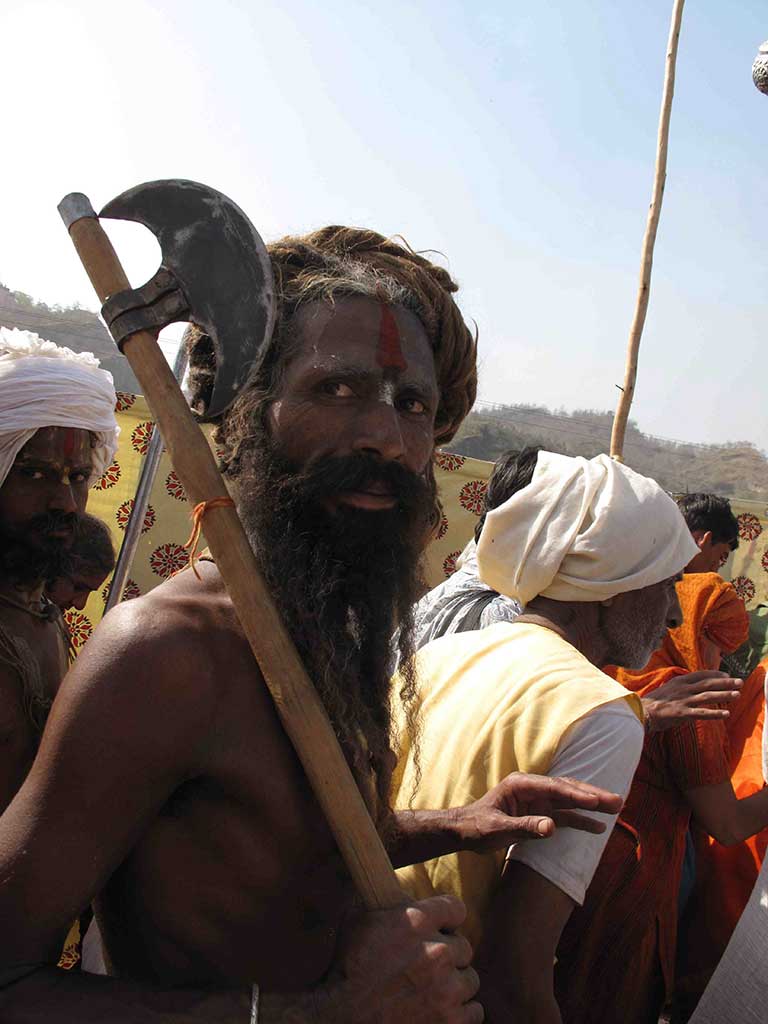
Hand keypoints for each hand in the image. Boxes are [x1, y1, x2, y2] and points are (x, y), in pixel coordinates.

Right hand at [316, 895, 481, 1023]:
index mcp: (417, 921)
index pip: (456, 908)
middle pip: (465, 947)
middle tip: (430, 965)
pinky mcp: (450, 1021)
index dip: (448, 919)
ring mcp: (447, 990)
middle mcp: (438, 952)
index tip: (443, 927)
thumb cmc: (346, 967)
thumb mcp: (359, 918)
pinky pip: (474, 1012)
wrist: (340, 1018)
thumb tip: (396, 883)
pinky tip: (441, 1010)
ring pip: (470, 980)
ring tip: (433, 990)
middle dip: (448, 955)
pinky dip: (460, 1013)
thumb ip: (387, 901)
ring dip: (455, 985)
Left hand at [457, 773, 623, 852]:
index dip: (576, 795)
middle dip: (592, 795)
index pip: (554, 788)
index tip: (597, 802)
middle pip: (567, 790)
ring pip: (570, 801)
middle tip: (618, 801)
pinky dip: (581, 820)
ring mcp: (537, 801)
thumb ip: (524, 828)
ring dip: (592, 805)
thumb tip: (552, 828)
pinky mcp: (539, 814)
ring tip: (617, 808)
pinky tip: (598, 827)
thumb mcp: (497, 829)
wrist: (464, 832)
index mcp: (520, 785)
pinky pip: (564, 816)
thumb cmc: (476, 827)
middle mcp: (532, 789)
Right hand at [642, 671, 742, 733]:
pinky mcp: (682, 713)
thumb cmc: (653, 702)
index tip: (727, 674)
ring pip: (707, 696)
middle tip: (740, 682)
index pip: (701, 674)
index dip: (715, 674)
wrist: (639, 711)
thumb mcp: (667, 689)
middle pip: (708, 683)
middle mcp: (683, 688)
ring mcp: (683, 700)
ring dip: (723, 695)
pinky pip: (701, 713)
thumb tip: (691, 689)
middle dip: (725, 682)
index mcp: (679, 681)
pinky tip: (726, 714)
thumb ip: (680, 688)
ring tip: (737, 695)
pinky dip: (715, 713)